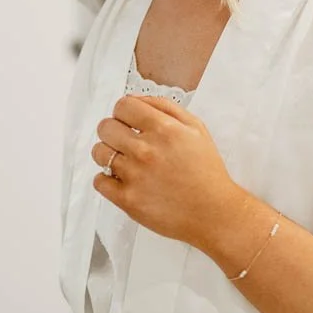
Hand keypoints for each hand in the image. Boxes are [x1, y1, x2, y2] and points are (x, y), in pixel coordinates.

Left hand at [90, 95, 247, 250]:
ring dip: (108, 154)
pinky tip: (123, 180)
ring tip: (125, 161)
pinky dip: (107, 179)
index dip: (123, 112)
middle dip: (113, 131)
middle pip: (105, 127)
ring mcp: (134, 175)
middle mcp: (146, 150)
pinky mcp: (127, 199)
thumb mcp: (196, 128)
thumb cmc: (206, 172)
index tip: (127, 120)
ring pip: (99, 153)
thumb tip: (137, 99)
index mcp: (164, 129)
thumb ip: (165, 107)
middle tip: (124, 140)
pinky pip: (99, 181)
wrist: (214, 212)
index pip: (122, 106)